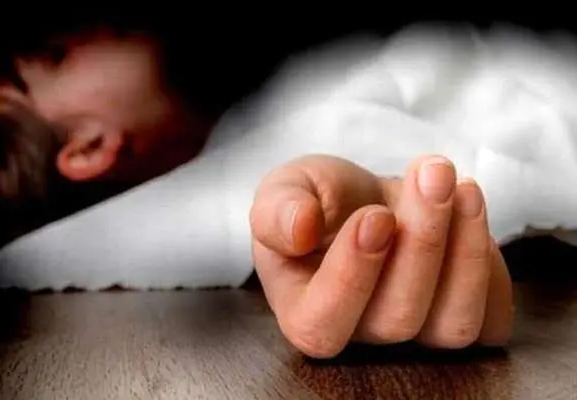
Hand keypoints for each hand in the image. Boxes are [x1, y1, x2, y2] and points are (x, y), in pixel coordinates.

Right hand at [250, 154, 512, 357]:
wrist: (367, 197)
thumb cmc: (322, 199)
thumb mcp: (286, 189)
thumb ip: (277, 209)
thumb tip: (299, 229)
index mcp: (305, 311)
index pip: (322, 324)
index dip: (351, 276)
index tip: (374, 215)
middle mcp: (362, 334)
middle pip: (395, 319)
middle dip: (421, 242)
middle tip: (432, 174)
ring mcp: (416, 334)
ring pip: (451, 324)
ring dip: (465, 251)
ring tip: (461, 186)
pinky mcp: (461, 318)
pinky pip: (491, 318)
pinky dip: (490, 264)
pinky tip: (471, 208)